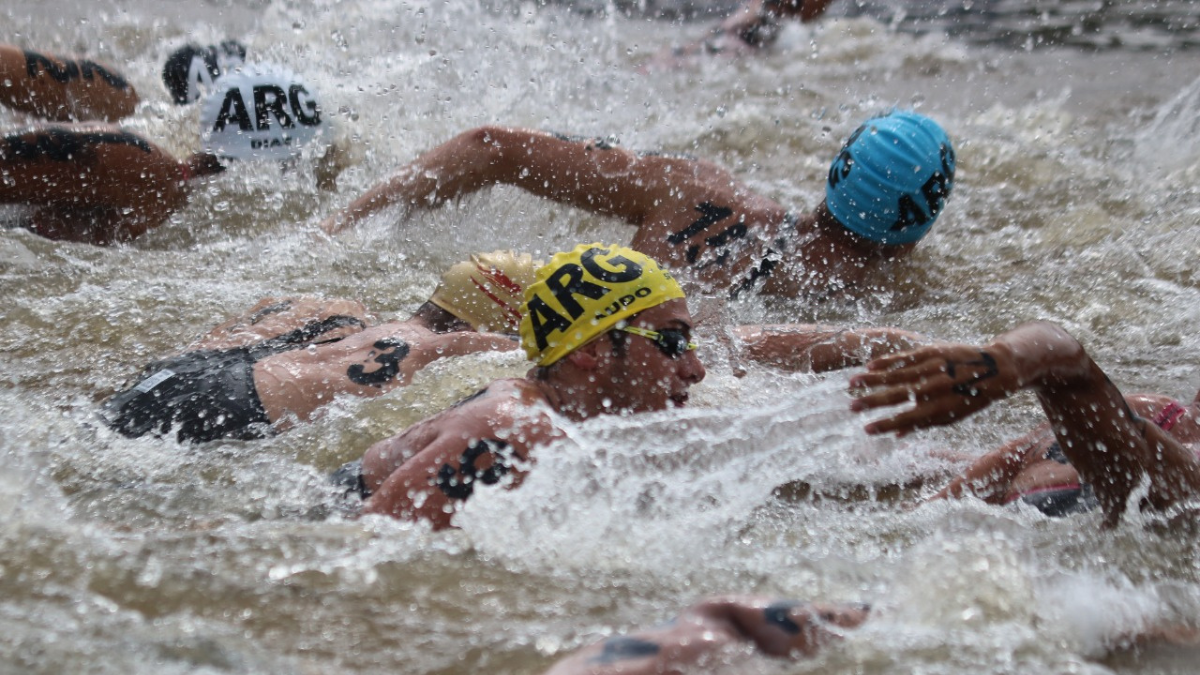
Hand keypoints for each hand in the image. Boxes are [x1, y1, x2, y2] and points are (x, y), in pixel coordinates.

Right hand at [849, 342, 1021, 435]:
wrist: (996, 369)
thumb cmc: (971, 397)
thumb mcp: (953, 416)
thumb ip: (924, 423)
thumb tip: (897, 435)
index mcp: (942, 409)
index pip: (907, 419)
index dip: (885, 425)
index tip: (866, 429)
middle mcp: (936, 389)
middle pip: (897, 397)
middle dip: (871, 402)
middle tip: (851, 407)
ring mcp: (933, 368)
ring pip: (896, 374)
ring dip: (871, 380)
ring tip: (851, 383)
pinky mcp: (932, 352)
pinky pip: (905, 358)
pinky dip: (886, 362)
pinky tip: (869, 366)